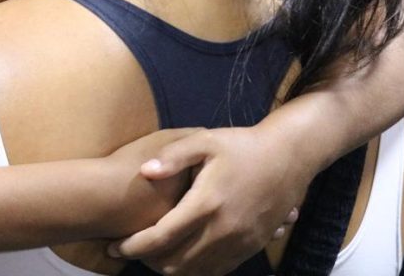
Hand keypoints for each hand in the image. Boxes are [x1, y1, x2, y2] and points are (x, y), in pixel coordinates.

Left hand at [109, 126, 307, 275]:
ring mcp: (240, 242)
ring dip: (169, 268)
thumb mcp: (205, 141)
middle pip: (175, 263)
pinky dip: (194, 269)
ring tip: (151, 254)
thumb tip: (144, 171)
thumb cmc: (243, 145)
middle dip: (147, 261)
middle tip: (129, 250)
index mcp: (207, 203)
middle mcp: (223, 230)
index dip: (133, 246)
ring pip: (196, 272)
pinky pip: (218, 270)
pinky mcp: (252, 247)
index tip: (113, 246)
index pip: (161, 237)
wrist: (290, 157)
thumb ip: (173, 156)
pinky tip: (181, 256)